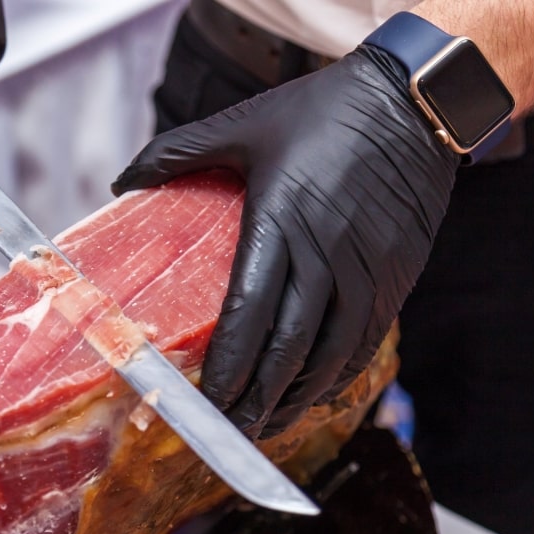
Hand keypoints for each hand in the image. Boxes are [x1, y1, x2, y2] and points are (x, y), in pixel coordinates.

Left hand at [112, 46, 459, 438]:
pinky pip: (365, 343)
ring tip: (266, 424)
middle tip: (230, 431)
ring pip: (330, 356)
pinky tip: (314, 394)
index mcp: (280, 220)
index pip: (248, 313)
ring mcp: (366, 270)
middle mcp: (326, 254)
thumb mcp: (243, 123)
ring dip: (296, 399)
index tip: (208, 401)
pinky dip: (337, 377)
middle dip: (256, 399)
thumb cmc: (320, 112)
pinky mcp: (396, 277)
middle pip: (288, 348)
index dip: (229, 366)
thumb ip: (177, 153)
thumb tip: (121, 180)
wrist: (412, 103)